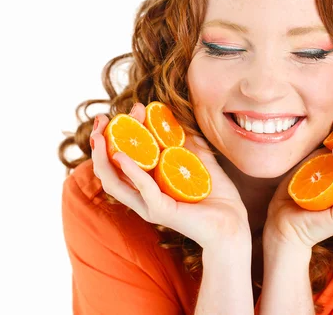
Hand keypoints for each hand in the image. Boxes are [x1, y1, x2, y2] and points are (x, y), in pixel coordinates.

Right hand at [90, 103, 250, 248]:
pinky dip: (130, 171)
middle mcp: (142, 196)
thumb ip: (189, 144)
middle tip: (101, 119)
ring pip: (113, 182)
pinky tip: (122, 155)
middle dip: (99, 143)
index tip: (133, 108)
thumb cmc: (216, 196)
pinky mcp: (160, 210)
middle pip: (108, 170)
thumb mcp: (200, 161)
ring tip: (99, 135)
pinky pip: (141, 188)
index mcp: (147, 184)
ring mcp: (149, 204)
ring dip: (102, 157)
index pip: (121, 158)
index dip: (120, 132)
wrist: (233, 223)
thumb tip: (180, 121)